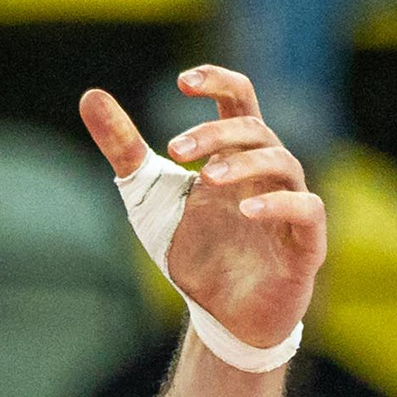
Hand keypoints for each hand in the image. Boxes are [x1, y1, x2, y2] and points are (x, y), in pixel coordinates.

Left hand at [81, 65, 323, 359]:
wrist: (220, 315)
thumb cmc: (194, 250)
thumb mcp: (148, 195)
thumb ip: (124, 148)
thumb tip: (89, 95)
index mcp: (235, 155)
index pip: (239, 100)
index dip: (218, 82)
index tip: (182, 81)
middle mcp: (268, 173)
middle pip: (255, 129)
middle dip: (214, 133)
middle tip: (171, 148)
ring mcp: (290, 205)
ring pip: (282, 163)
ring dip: (243, 163)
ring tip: (205, 177)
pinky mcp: (305, 243)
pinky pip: (307, 210)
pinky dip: (279, 204)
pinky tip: (245, 209)